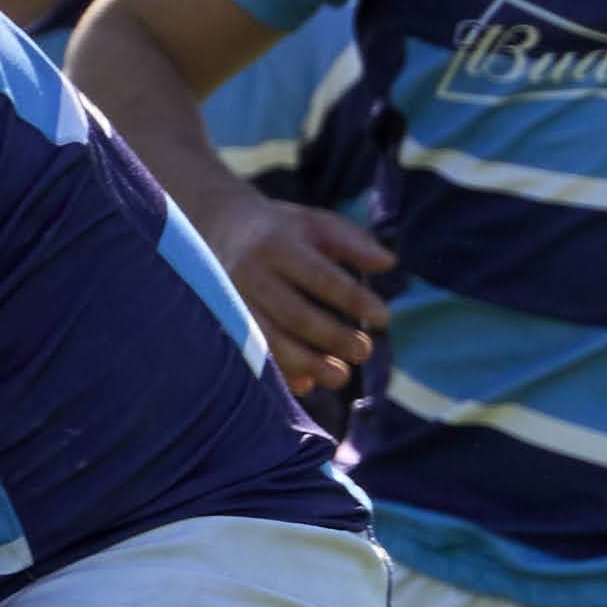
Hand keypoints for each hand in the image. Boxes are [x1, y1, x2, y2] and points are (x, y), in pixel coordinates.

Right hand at [203, 198, 397, 399]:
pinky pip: (252, 355)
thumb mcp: (314, 224)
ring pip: (270, 341)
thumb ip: (352, 242)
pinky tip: (307, 383)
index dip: (353, 300)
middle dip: (333, 337)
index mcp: (278, 246)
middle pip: (296, 314)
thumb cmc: (281, 231)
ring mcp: (232, 303)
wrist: (217, 230)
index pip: (321, 277)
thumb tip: (389, 263)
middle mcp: (251, 275)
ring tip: (342, 377)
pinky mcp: (224, 324)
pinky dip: (279, 373)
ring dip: (307, 363)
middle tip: (365, 351)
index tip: (384, 317)